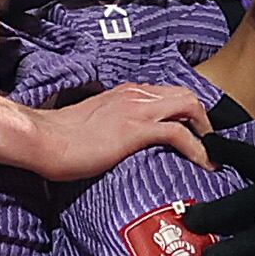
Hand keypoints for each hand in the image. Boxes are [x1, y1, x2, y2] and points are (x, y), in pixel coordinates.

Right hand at [27, 82, 212, 181]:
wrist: (43, 140)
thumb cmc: (59, 138)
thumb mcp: (93, 124)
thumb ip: (112, 125)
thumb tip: (120, 143)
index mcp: (124, 92)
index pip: (167, 93)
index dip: (185, 112)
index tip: (193, 131)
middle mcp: (135, 94)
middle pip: (185, 94)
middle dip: (202, 118)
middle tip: (208, 142)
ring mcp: (137, 110)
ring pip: (188, 106)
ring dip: (205, 130)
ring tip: (211, 153)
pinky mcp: (136, 130)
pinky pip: (179, 134)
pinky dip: (198, 148)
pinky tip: (204, 163)